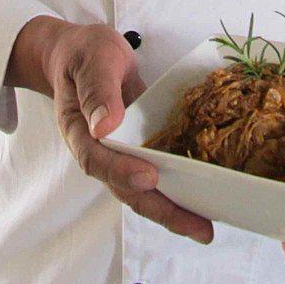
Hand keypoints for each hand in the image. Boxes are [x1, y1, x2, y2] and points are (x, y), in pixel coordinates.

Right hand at [39, 20, 213, 243]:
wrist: (80, 55)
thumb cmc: (85, 55)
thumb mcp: (93, 60)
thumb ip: (97, 90)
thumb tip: (105, 125)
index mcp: (80, 131)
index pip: (97, 159)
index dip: (121, 172)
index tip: (148, 178)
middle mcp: (98, 151)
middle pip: (126, 188)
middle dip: (162, 210)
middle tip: (197, 228)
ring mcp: (119, 153)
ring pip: (142, 189)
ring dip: (172, 209)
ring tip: (205, 228)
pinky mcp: (138, 147)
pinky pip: (157, 172)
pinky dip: (177, 188)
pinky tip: (202, 199)